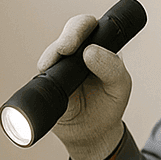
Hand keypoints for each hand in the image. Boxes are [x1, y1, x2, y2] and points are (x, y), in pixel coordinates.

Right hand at [38, 14, 131, 159]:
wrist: (93, 133)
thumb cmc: (109, 103)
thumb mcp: (120, 85)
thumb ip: (112, 67)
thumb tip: (90, 51)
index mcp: (98, 46)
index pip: (88, 26)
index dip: (81, 28)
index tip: (78, 42)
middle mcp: (77, 53)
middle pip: (67, 34)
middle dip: (65, 38)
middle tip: (64, 50)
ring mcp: (59, 67)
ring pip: (51, 54)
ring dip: (50, 58)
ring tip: (51, 68)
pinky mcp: (47, 83)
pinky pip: (40, 77)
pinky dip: (41, 79)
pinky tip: (45, 83)